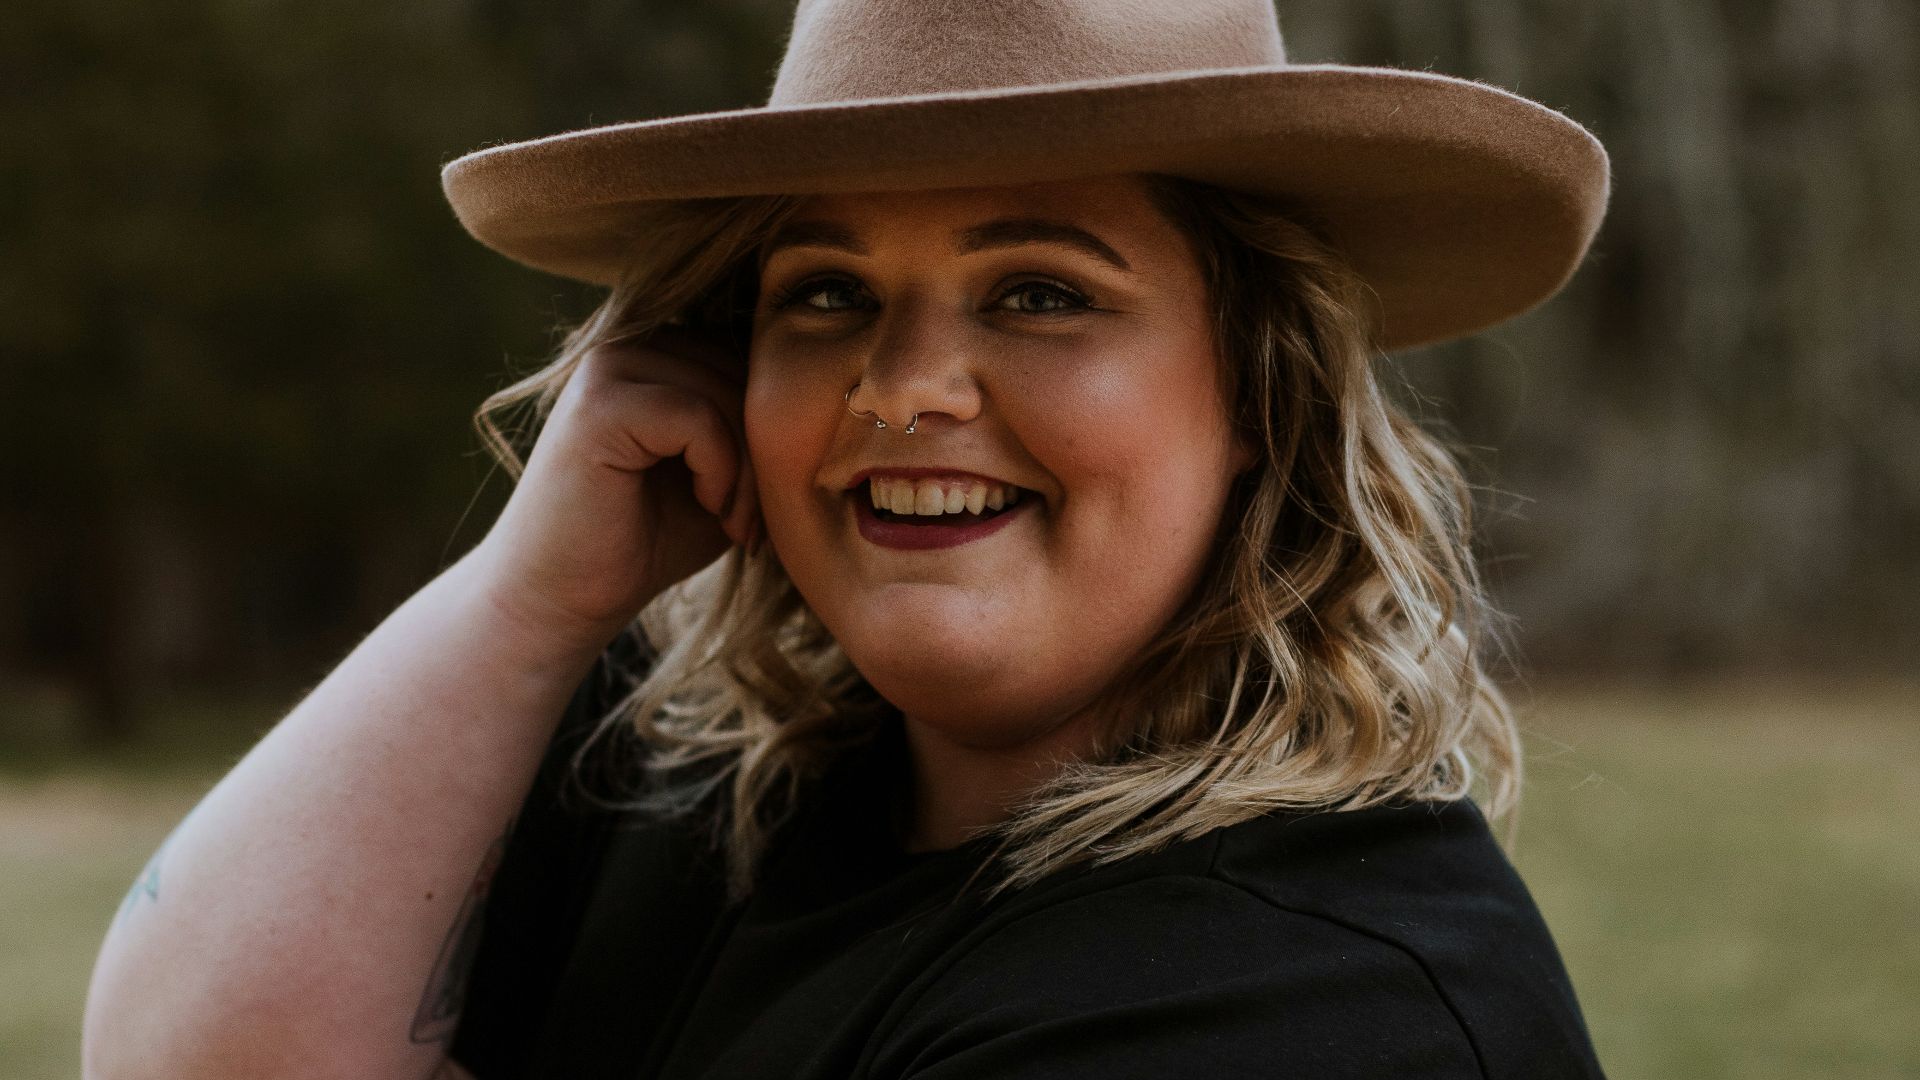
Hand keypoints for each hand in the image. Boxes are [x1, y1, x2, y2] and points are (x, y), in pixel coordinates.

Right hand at [470, 326, 759, 650]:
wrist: (561, 597)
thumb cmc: (646, 540)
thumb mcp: (722, 475)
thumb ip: (756, 429)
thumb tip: (832, 397)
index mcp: (658, 351)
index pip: (752, 352)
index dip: (775, 424)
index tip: (765, 498)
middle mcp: (630, 344)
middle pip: (746, 367)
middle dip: (768, 449)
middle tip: (752, 518)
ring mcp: (607, 368)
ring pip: (728, 390)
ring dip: (749, 467)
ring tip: (733, 520)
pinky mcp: (599, 404)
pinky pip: (698, 415)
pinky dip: (720, 469)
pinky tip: (707, 506)